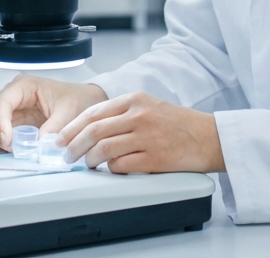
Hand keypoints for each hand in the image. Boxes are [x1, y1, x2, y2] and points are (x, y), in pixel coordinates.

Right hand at [0, 75, 106, 150]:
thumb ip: (54, 127)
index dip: (0, 123)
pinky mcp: (11, 120)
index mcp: (24, 86)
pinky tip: (12, 147)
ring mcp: (10, 107)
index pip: (1, 103)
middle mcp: (12, 94)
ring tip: (12, 148)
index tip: (8, 140)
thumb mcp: (69, 112)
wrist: (84, 102)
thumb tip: (39, 144)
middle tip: (10, 148)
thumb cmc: (76, 100)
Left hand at [57, 92, 224, 173]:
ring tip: (86, 165)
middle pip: (93, 131)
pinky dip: (110, 169)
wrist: (209, 137)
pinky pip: (121, 165)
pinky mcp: (154, 158)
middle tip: (65, 156)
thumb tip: (89, 130)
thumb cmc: (179, 124)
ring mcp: (146, 137)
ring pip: (103, 149)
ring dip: (89, 160)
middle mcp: (139, 115)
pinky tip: (110, 170)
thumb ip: (121, 115)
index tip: (60, 139)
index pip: (92, 113)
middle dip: (73, 146)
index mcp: (134, 100)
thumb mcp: (149, 107)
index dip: (71, 128)